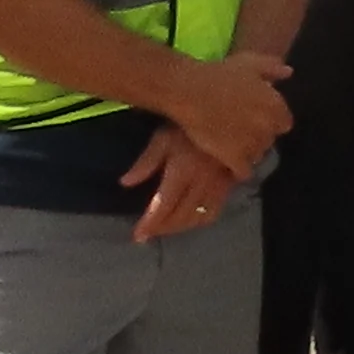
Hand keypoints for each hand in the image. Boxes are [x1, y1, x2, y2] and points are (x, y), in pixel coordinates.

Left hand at [121, 129, 238, 240]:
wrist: (228, 117)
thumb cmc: (189, 125)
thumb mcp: (163, 137)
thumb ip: (145, 162)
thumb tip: (125, 183)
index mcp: (181, 172)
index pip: (162, 207)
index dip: (149, 225)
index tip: (138, 236)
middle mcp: (200, 184)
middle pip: (179, 217)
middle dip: (162, 229)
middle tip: (148, 233)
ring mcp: (216, 186)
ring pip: (197, 218)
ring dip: (179, 228)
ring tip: (165, 228)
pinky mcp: (229, 185)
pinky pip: (214, 212)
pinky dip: (199, 221)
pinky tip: (190, 219)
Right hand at [152, 47, 293, 177]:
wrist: (191, 92)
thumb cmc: (220, 74)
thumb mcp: (250, 63)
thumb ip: (272, 68)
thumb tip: (289, 72)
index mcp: (276, 106)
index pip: (284, 123)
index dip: (271, 121)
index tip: (257, 118)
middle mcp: (268, 127)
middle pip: (269, 139)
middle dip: (259, 136)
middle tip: (242, 130)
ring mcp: (252, 144)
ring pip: (257, 155)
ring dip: (248, 152)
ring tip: (233, 145)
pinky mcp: (234, 158)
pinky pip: (243, 172)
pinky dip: (238, 170)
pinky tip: (229, 163)